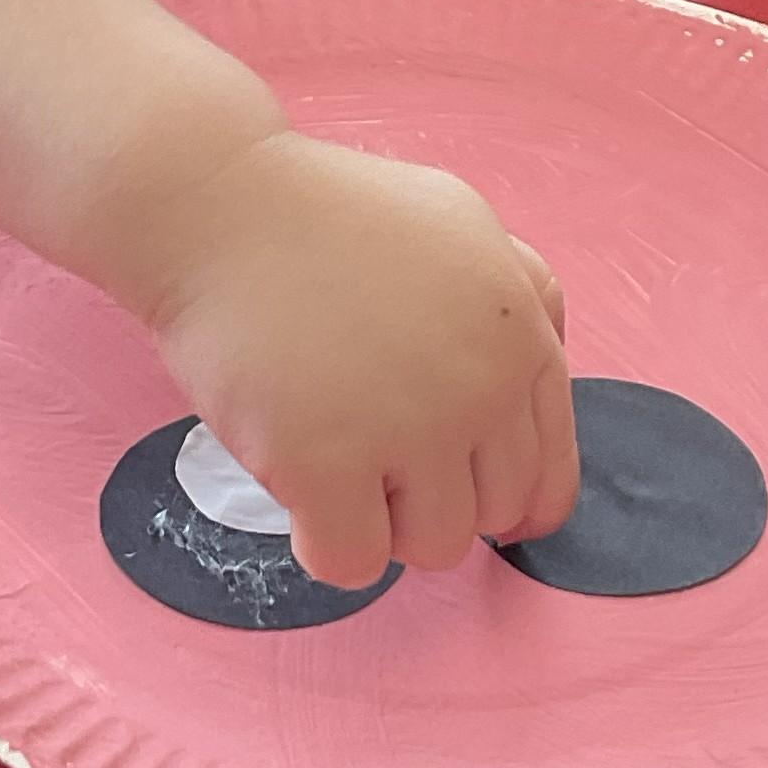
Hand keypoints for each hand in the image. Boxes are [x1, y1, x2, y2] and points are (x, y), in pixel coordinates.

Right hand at [133, 131, 576, 585]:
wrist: (220, 204)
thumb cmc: (331, 212)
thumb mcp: (463, 223)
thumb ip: (524, 292)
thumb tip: (546, 366)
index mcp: (520, 337)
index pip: (547, 478)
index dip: (501, 500)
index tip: (456, 493)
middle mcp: (481, 387)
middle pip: (491, 519)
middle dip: (436, 502)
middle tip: (375, 456)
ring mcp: (406, 428)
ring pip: (430, 549)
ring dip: (383, 525)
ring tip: (336, 461)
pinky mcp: (322, 463)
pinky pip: (351, 563)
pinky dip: (324, 545)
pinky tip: (299, 494)